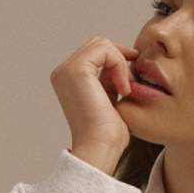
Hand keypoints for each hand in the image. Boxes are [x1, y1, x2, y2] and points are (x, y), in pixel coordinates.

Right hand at [50, 34, 140, 164]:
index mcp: (67, 79)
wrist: (100, 148)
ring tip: (125, 88)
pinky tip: (123, 88)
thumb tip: (123, 63)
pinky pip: (105, 50)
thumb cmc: (106, 133)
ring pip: (102, 44)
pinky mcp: (77, 70)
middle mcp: (62, 72)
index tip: (131, 76)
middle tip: (129, 82)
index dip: (116, 59)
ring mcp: (67, 70)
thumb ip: (110, 79)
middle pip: (97, 44)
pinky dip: (119, 65)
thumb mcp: (109, 98)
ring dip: (120, 62)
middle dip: (119, 57)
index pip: (94, 53)